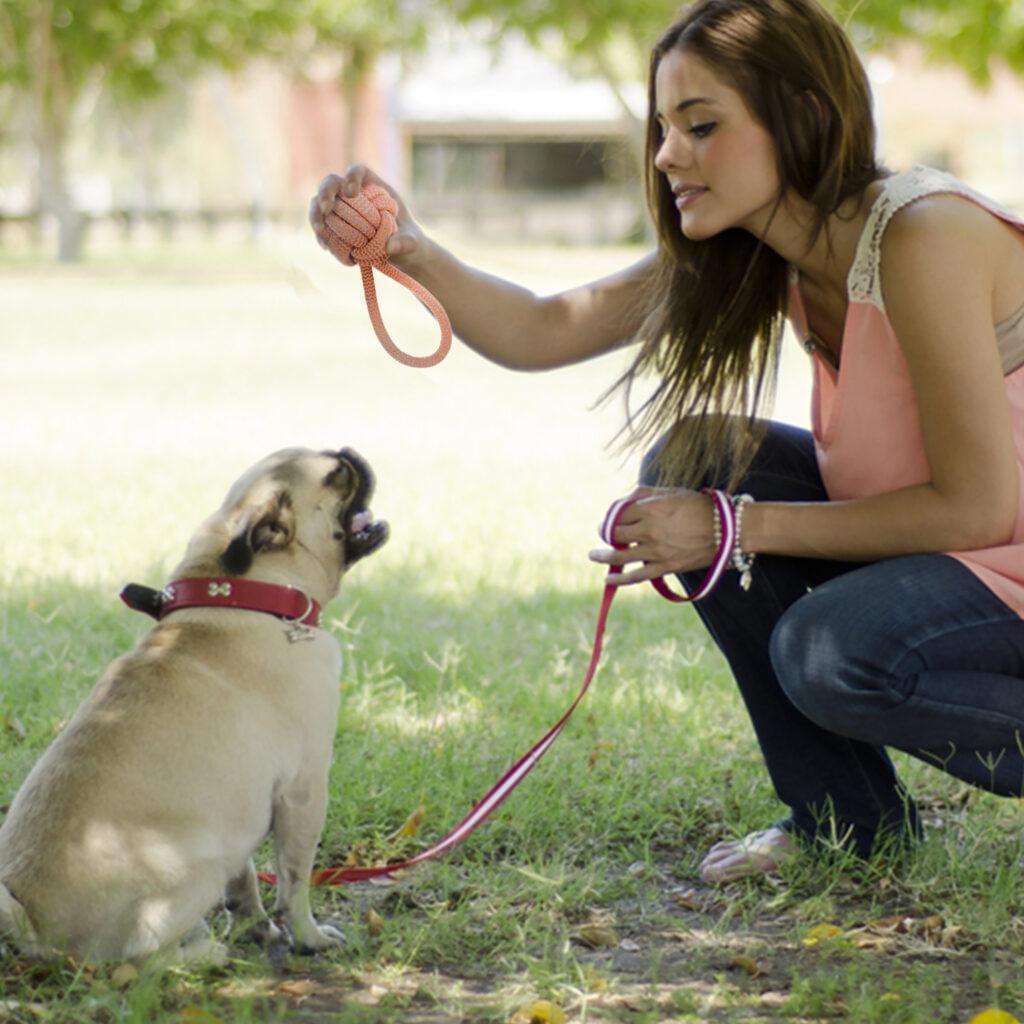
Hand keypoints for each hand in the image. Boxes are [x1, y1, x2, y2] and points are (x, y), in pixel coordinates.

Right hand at [308, 165, 426, 267]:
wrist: (402, 256)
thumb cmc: (410, 241)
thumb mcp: (413, 242)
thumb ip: (406, 242)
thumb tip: (390, 246)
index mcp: (374, 187)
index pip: (358, 171)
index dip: (351, 176)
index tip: (351, 193)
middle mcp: (354, 195)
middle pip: (332, 183)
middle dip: (325, 192)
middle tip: (326, 208)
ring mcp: (342, 211)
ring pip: (319, 203)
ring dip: (315, 214)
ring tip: (320, 230)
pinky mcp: (336, 229)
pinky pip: (322, 227)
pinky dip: (321, 236)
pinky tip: (325, 246)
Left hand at [589, 486, 717, 585]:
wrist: (727, 530)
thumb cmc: (700, 507)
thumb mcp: (672, 492)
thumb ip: (645, 494)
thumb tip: (625, 500)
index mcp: (650, 508)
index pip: (618, 514)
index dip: (611, 517)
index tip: (610, 520)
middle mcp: (649, 529)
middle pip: (615, 534)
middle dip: (606, 534)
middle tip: (604, 535)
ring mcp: (656, 550)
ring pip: (620, 556)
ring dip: (603, 556)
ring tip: (594, 556)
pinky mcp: (666, 567)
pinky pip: (636, 576)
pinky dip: (620, 580)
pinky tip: (609, 580)